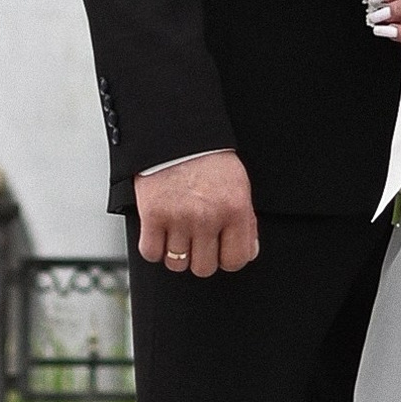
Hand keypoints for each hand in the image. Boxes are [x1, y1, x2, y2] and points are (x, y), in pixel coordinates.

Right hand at [135, 148, 258, 275]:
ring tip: (178, 233)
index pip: (236, 260)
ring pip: (177, 264)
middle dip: (200, 257)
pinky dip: (153, 248)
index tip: (220, 250)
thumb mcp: (239, 185)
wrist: (177, 133)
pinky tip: (160, 233)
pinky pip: (151, 253)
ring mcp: (179, 218)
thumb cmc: (209, 158)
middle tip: (197, 239)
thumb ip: (246, 221)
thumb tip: (248, 252)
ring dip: (176, 253)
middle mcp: (208, 217)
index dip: (227, 258)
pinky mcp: (152, 216)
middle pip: (204, 268)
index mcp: (235, 209)